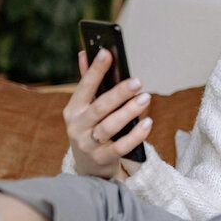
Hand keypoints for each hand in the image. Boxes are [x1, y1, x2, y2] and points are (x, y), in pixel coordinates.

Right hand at [63, 49, 152, 177]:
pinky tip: (148, 123)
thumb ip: (87, 83)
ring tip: (146, 98)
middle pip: (100, 107)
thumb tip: (84, 52)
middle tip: (137, 82)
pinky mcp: (101, 159)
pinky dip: (136, 135)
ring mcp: (88, 144)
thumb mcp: (85, 109)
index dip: (95, 70)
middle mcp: (77, 126)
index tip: (107, 53)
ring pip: (110, 127)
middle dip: (118, 93)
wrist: (88, 167)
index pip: (84, 87)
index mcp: (72, 109)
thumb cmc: (90, 129)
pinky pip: (121, 147)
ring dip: (129, 112)